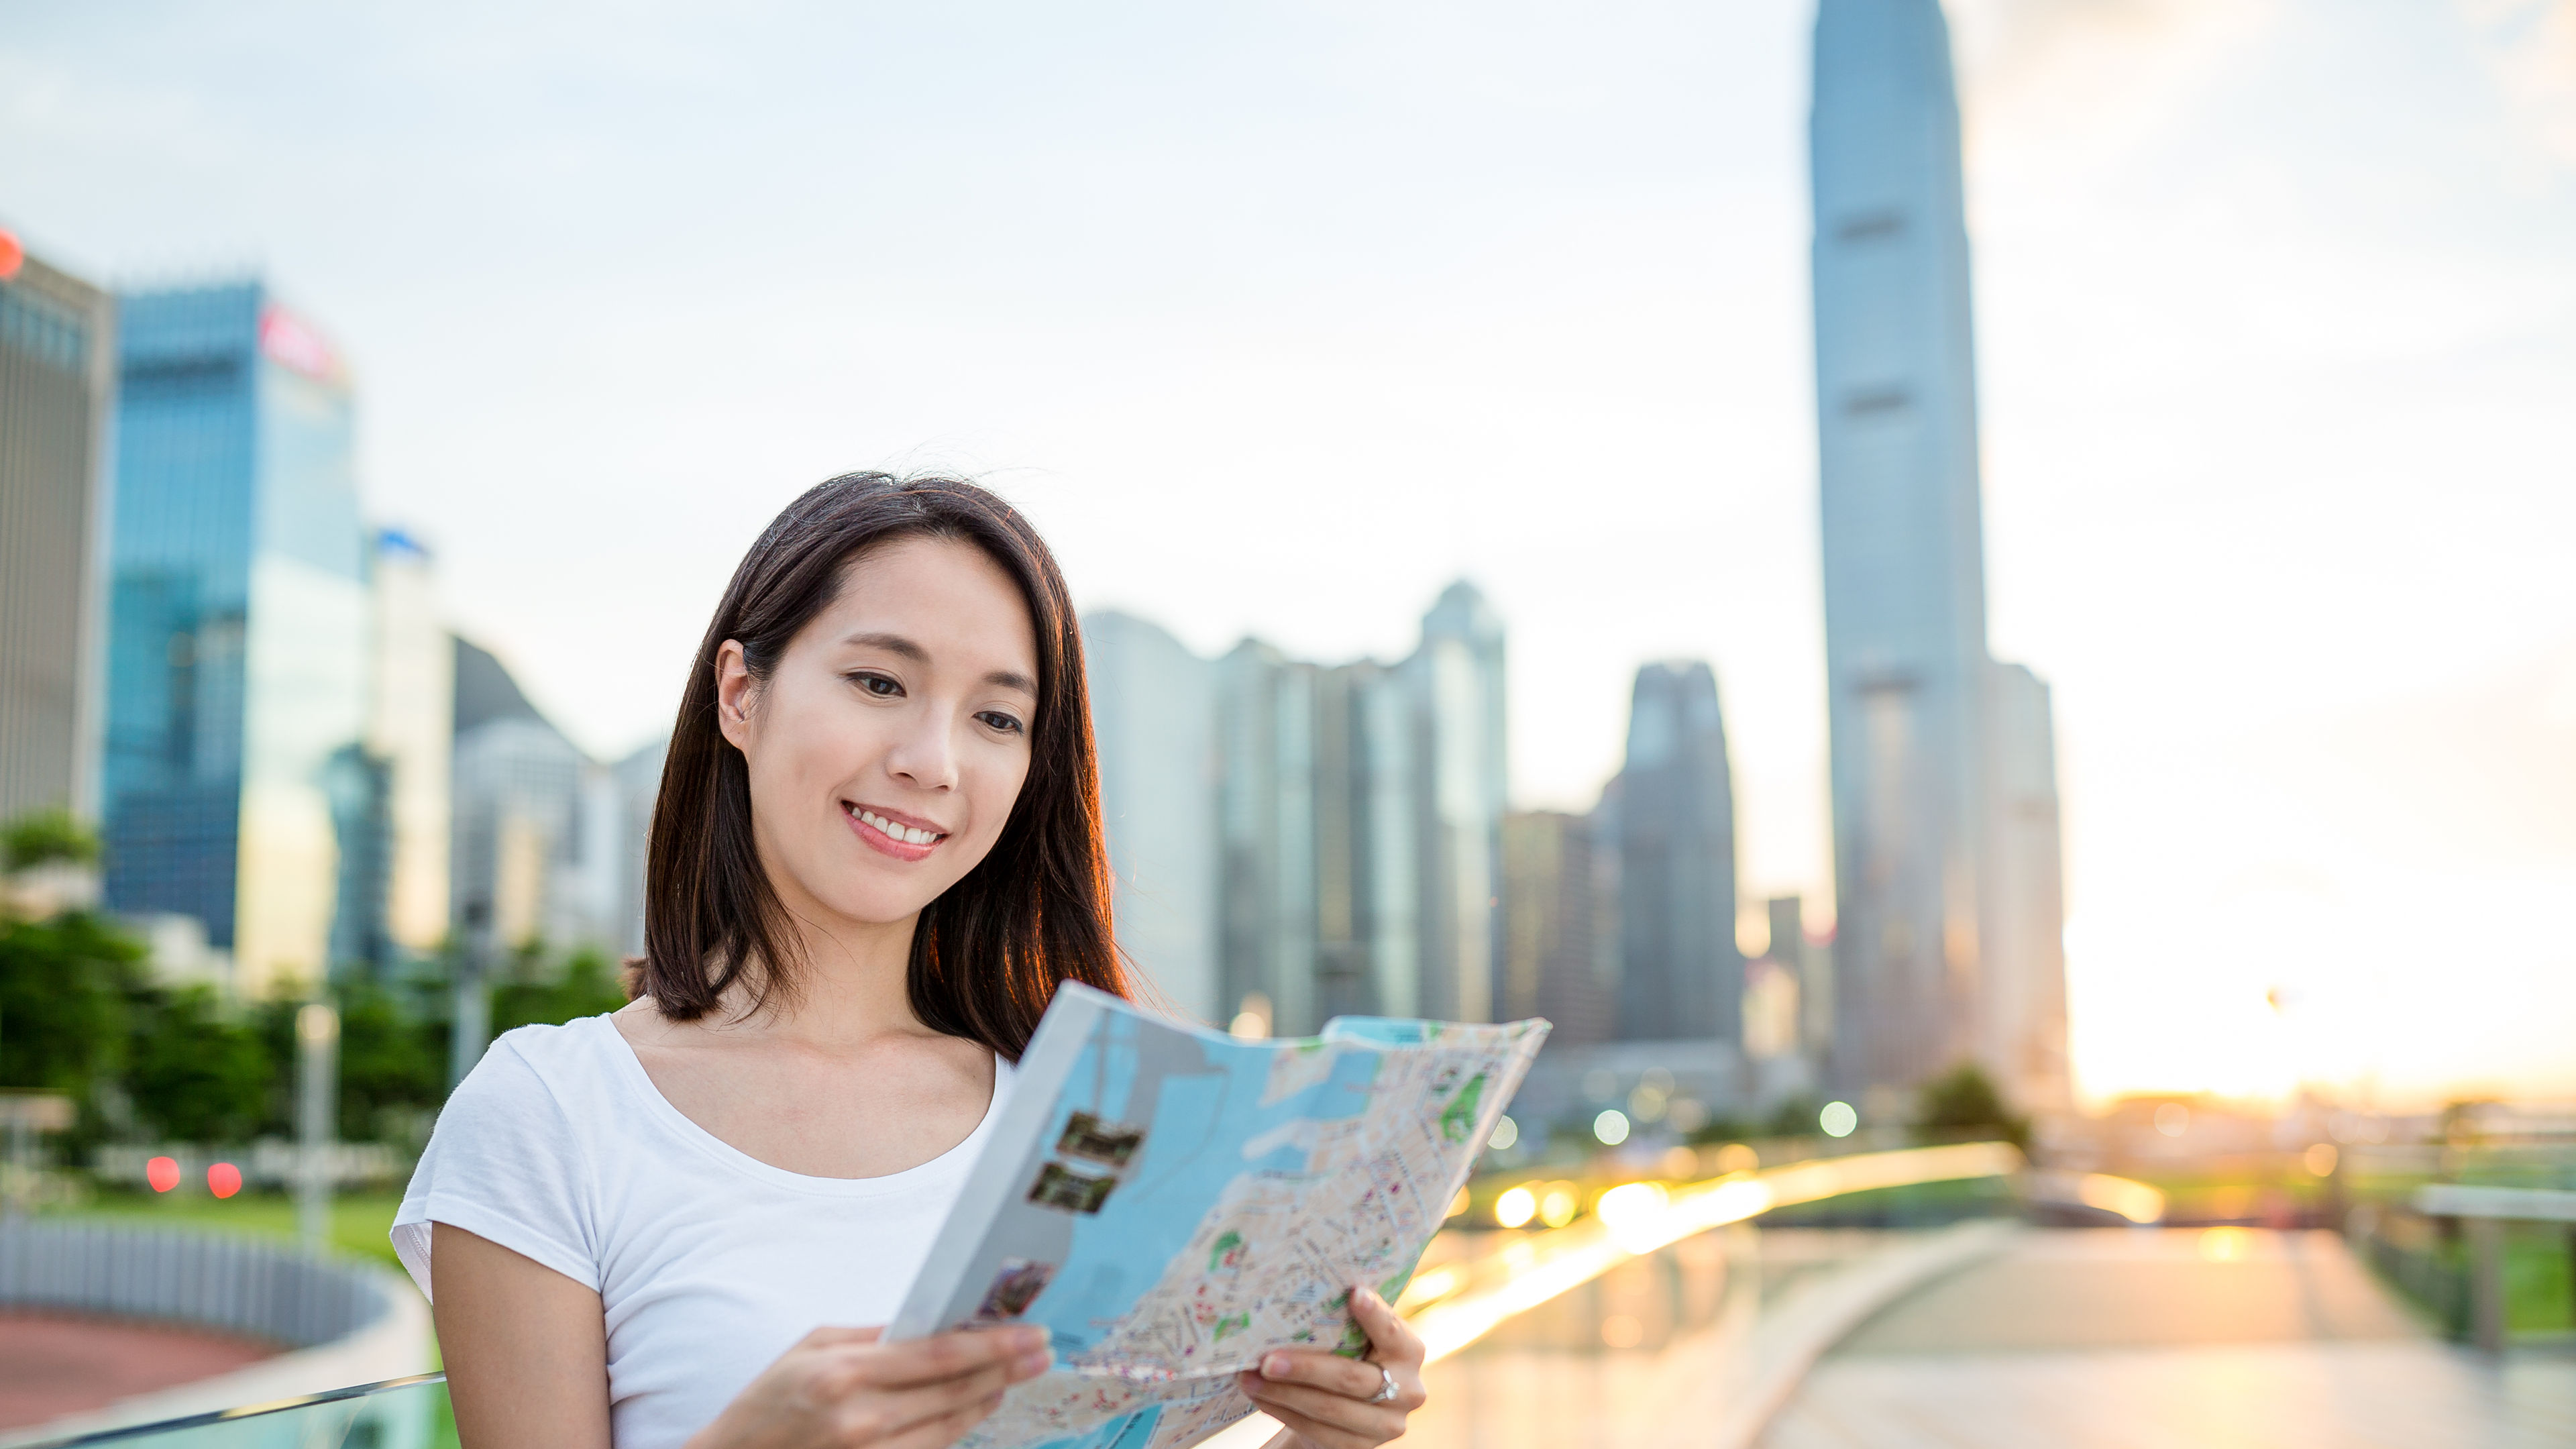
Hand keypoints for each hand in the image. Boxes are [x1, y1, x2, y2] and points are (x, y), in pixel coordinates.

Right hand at [685, 1325, 1052, 1448]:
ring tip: (1012, 1376)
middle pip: (956, 1391)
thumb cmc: (769, 1400)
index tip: (1028, 1332)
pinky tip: (976, 1407)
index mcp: (844, 1372)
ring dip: (989, 1398)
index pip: (938, 1355)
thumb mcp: (811, 1347)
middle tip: (1040, 1351)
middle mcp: (861, 1418)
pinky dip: (959, 1428)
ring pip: (951, 1426)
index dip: (992, 1344)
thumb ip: (871, 1334)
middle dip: (1006, 1368)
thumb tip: (928, 1320)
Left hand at [1237, 1287, 1426, 1448]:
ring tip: (1249, 1378)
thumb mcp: (1356, 1339)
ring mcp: (1387, 1424)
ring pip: (1328, 1407)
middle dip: (1304, 1367)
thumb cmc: (1348, 1357)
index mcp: (1408, 1350)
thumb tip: (1295, 1296)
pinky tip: (1260, 1398)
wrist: (1346, 1411)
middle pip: (1350, 1377)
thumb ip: (1344, 1323)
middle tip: (1265, 1359)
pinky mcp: (1362, 1448)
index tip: (1353, 1294)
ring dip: (1283, 1393)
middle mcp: (1408, 1390)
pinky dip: (1283, 1411)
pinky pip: (1317, 1430)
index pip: (1391, 1331)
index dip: (1374, 1315)